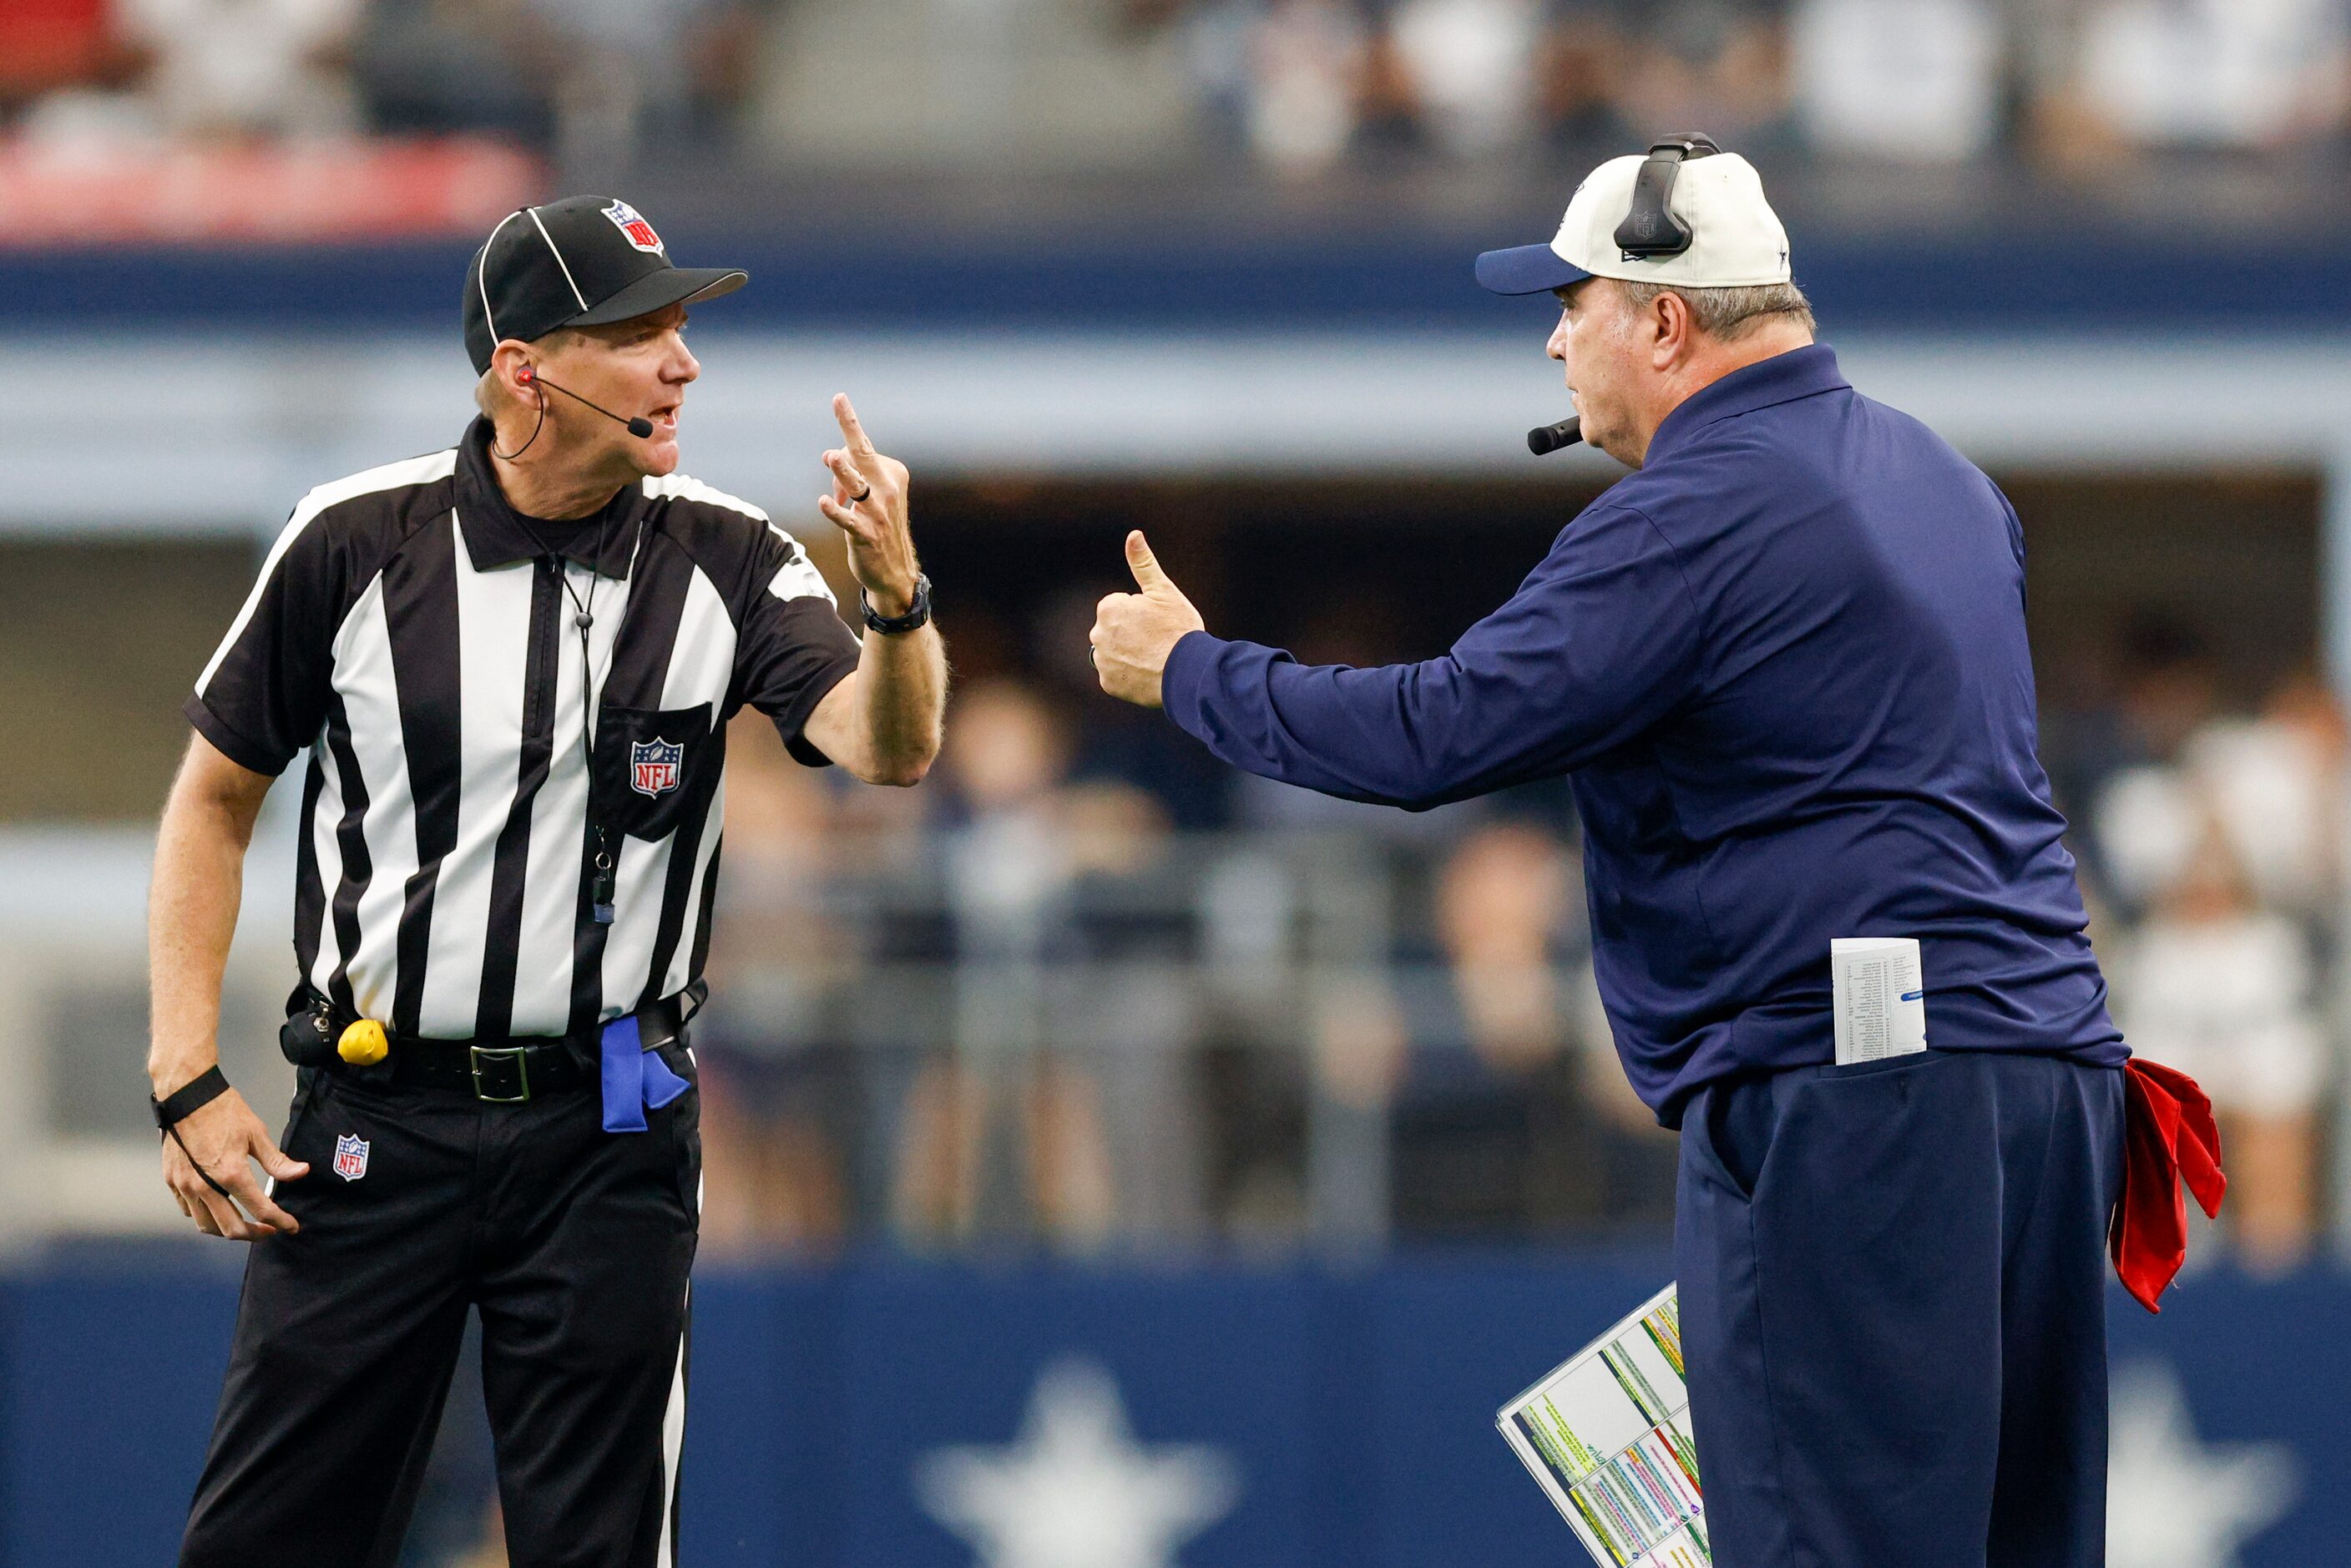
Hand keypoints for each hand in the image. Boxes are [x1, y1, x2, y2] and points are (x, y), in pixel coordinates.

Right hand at [160, 1087, 307, 1240]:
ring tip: (244, 1223)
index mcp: (231, 1174)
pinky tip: (217, 1208)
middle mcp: (205, 1186)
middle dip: (254, 1234)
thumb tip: (301, 1173)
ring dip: (227, 1229)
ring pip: (206, 1225)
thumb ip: (277, 1160)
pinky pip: (188, 1210)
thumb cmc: (223, 1110)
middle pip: (231, 1228)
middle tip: (269, 1230)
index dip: (280, 1222)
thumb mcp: (256, 1133)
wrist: (187, 1095)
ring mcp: (185, 1185)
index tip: (291, 1226)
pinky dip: (205, 1215)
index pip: (261, 1209)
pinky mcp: (172, 1181)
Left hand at [816, 393, 919, 615]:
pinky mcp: (867, 534)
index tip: (832, 462)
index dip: (840, 460)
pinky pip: (848, 520)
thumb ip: (849, 475)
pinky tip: (824, 502)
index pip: (859, 451)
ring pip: (856, 484)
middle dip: (850, 425)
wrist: (896, 572)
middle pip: (864, 452)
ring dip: (843, 472)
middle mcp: (888, 488)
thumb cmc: (880, 527)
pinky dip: (835, 511)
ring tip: (832, 458)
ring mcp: (878, 512)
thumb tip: (829, 457)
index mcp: (893, 473)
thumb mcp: (869, 497)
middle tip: (840, 399)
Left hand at [1090, 531, 1205, 707]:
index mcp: (1109, 608)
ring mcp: (1102, 662)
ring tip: (1154, 658)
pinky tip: (1148, 674)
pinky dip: (1129, 675)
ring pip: (1115, 652)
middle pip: (1116, 630)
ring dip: (1130, 654)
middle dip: (1132, 633)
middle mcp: (1098, 634)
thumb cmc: (1178, 629)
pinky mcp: (1108, 684)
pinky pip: (1117, 676)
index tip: (1158, 622)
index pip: (1122, 606)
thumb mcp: (1163, 591)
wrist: (1187, 672)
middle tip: (1158, 640)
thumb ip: (1143, 563)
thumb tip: (1134, 534)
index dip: (1143, 613)